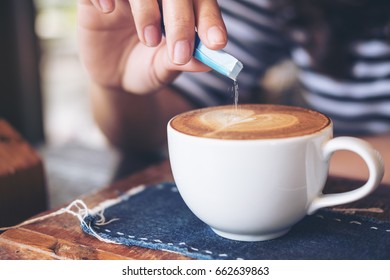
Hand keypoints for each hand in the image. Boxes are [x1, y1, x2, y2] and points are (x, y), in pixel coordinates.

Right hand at [77, 0, 226, 94]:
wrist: (112, 77)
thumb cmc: (144, 68)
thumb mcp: (163, 69)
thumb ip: (184, 62)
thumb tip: (208, 62)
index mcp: (181, 9)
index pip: (201, 2)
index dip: (210, 19)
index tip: (216, 43)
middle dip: (181, 18)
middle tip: (180, 50)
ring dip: (147, 9)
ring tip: (149, 39)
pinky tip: (108, 10)